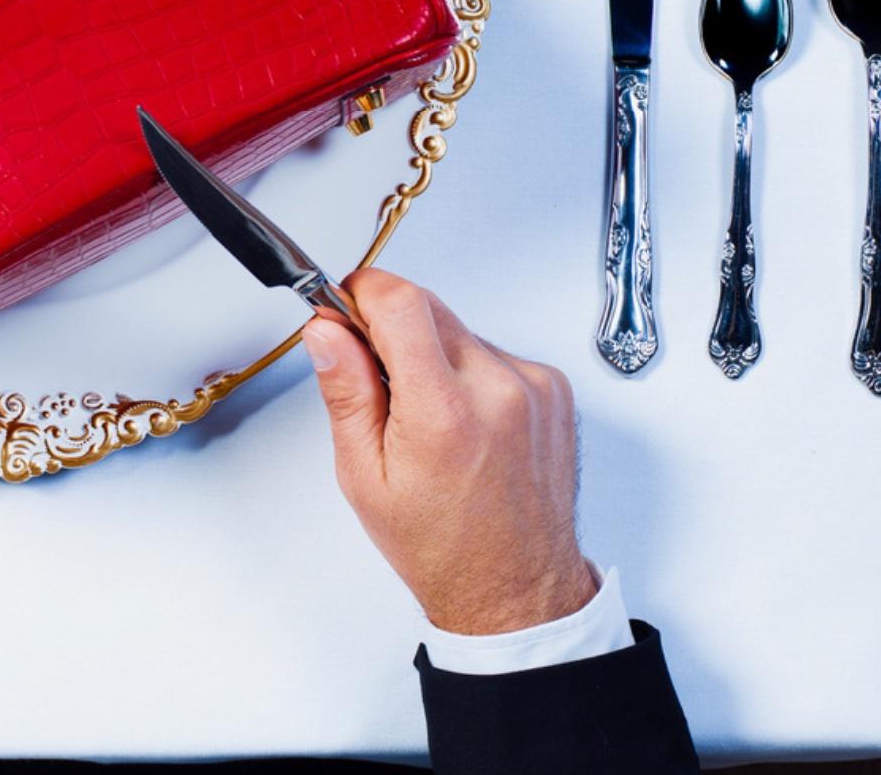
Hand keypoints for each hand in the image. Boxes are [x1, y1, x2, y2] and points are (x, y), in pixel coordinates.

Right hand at [303, 269, 596, 635]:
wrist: (515, 589)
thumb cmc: (442, 546)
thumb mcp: (365, 476)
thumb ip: (345, 391)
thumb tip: (326, 332)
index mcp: (443, 412)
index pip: (400, 302)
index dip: (362, 292)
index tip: (345, 306)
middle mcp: (497, 390)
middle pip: (428, 307)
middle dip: (391, 326)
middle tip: (376, 374)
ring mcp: (534, 387)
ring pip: (460, 329)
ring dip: (432, 351)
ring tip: (426, 415)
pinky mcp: (554, 389)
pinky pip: (494, 352)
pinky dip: (470, 371)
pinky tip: (463, 420)